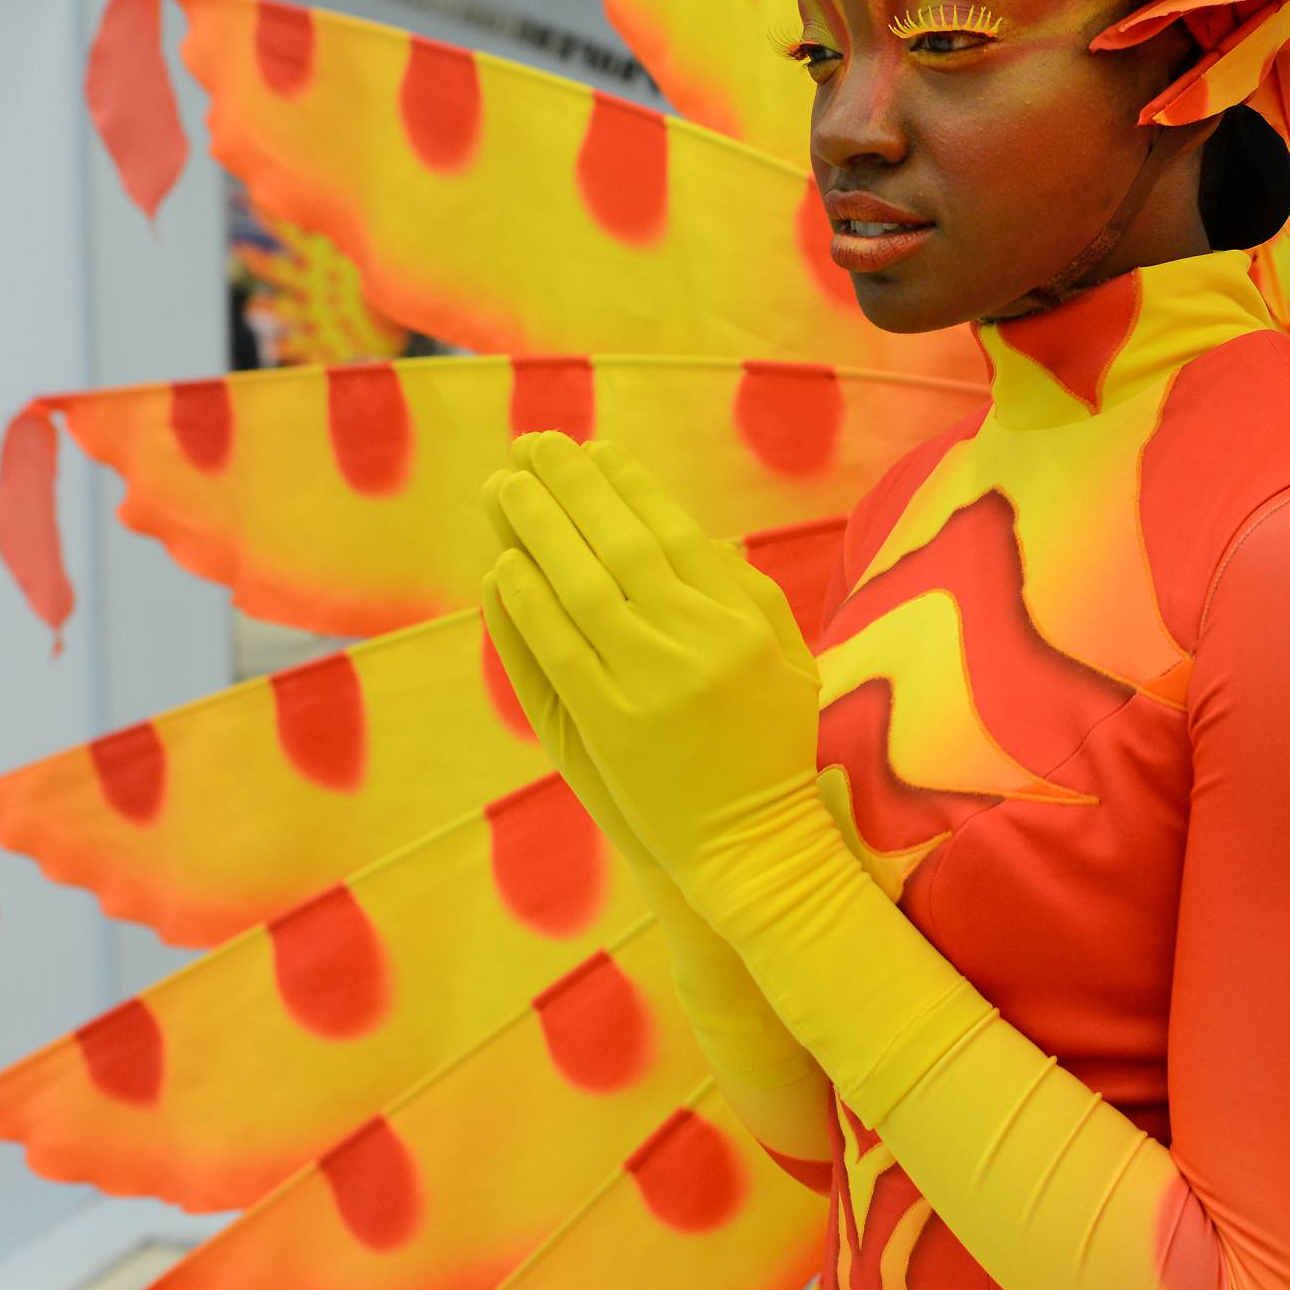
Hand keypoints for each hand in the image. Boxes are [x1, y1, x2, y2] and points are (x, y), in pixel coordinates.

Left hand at [476, 434, 824, 907]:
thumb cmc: (770, 752)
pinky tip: (503, 564)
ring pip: (581, 585)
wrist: (752, 845)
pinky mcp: (608, 724)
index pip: (675, 533)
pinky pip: (558, 648)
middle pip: (621, 544)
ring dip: (538, 528)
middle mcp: (699, 642)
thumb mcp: (787, 665)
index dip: (629, 487)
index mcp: (742, 622)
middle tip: (534, 443)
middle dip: (574, 487)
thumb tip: (702, 535)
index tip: (594, 450)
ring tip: (506, 485)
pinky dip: (527, 603)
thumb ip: (750, 597)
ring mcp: (650, 682)